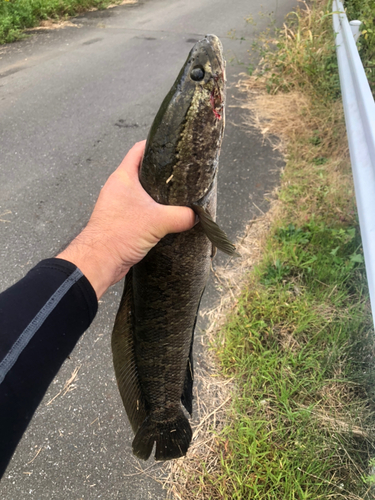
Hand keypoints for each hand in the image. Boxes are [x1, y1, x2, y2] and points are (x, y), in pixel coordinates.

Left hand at [56, 141, 194, 298]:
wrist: (99, 261)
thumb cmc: (120, 234)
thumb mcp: (158, 221)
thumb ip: (181, 216)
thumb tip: (197, 215)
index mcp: (123, 177)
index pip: (139, 150)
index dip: (156, 144)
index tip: (174, 145)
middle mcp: (119, 187)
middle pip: (143, 170)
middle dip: (162, 172)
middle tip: (183, 173)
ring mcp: (118, 204)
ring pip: (142, 191)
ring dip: (158, 193)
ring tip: (178, 195)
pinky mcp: (120, 220)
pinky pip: (139, 209)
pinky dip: (152, 210)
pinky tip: (166, 217)